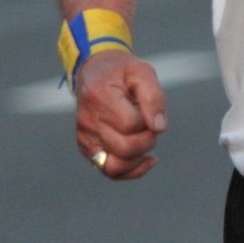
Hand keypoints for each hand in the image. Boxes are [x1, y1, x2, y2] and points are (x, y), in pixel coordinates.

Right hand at [74, 51, 166, 179]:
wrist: (95, 72)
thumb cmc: (122, 71)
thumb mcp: (142, 72)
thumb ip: (153, 97)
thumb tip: (158, 128)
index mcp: (99, 96)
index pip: (129, 124)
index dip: (146, 121)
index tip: (148, 110)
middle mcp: (88, 120)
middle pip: (124, 148)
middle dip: (147, 140)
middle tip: (150, 125)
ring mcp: (85, 137)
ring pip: (114, 168)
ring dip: (138, 158)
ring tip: (146, 141)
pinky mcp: (87, 148)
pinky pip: (109, 170)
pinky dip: (131, 170)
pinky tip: (146, 159)